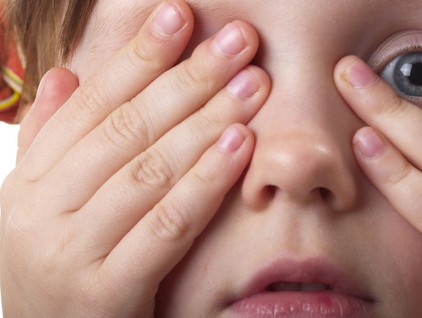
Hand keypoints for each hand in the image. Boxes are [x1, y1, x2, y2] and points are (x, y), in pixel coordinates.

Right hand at [0, 1, 269, 316]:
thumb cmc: (57, 270)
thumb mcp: (43, 206)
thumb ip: (54, 142)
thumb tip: (66, 77)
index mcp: (29, 182)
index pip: (92, 103)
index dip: (138, 55)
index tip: (181, 15)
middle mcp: (42, 210)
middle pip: (127, 128)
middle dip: (188, 78)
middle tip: (239, 41)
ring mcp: (72, 253)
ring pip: (148, 170)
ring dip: (205, 120)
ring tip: (250, 83)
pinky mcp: (106, 294)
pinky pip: (166, 226)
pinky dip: (204, 182)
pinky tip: (238, 144)